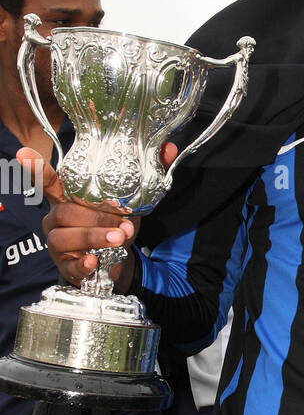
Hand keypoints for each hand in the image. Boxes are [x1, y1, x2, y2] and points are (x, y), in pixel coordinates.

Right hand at [22, 142, 178, 290]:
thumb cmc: (116, 227)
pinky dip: (82, 263)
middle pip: (65, 212)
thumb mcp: (133, 202)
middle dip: (95, 218)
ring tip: (118, 239)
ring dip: (92, 237)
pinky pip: (67, 264)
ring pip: (63, 237)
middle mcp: (56, 218)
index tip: (23, 153)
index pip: (48, 180)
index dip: (36, 168)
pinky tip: (94, 261)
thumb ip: (149, 175)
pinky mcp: (64, 266)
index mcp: (68, 199)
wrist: (115, 262)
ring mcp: (57, 243)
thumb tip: (168, 148)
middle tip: (122, 225)